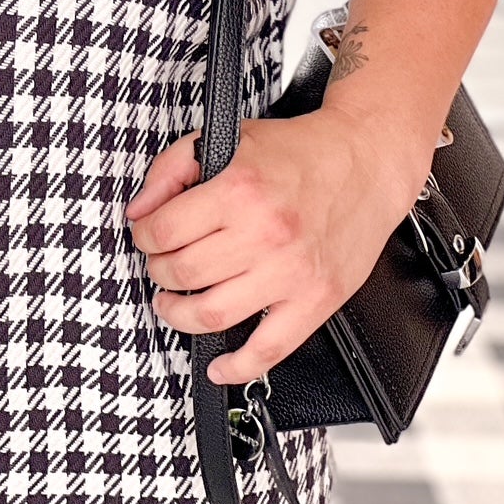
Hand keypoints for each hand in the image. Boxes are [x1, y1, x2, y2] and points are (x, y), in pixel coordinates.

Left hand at [124, 112, 422, 385]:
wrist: (363, 162)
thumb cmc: (298, 152)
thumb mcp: (228, 138)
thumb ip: (172, 168)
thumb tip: (139, 210)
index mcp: (239, 190)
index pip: (165, 229)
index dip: (144, 235)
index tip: (145, 235)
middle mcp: (265, 234)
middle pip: (184, 272)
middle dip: (158, 271)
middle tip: (160, 264)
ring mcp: (291, 273)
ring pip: (213, 314)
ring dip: (179, 315)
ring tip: (173, 303)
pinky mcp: (315, 301)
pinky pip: (269, 350)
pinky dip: (238, 366)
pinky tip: (219, 364)